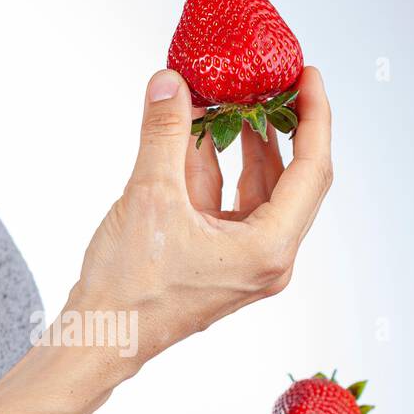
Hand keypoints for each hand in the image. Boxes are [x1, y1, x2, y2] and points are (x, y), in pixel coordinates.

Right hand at [65, 66, 332, 373]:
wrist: (100, 338)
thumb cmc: (129, 288)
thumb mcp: (149, 196)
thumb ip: (164, 133)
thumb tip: (170, 82)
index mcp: (268, 249)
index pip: (311, 169)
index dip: (314, 116)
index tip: (308, 75)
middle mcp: (267, 259)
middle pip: (292, 179)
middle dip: (281, 127)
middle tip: (274, 80)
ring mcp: (243, 262)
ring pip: (257, 190)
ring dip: (242, 145)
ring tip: (230, 99)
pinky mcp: (218, 262)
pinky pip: (228, 205)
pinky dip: (215, 170)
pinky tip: (196, 135)